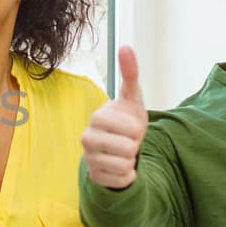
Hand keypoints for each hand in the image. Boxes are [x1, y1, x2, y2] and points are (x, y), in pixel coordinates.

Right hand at [81, 46, 146, 188]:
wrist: (117, 147)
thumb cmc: (126, 121)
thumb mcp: (132, 98)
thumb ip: (130, 74)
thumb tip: (125, 46)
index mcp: (97, 118)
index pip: (130, 129)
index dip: (138, 129)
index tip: (131, 127)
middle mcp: (87, 138)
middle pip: (126, 149)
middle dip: (135, 146)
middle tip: (128, 142)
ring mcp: (89, 158)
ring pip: (123, 165)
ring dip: (131, 161)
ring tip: (123, 153)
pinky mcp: (94, 177)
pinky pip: (121, 180)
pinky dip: (127, 176)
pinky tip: (120, 167)